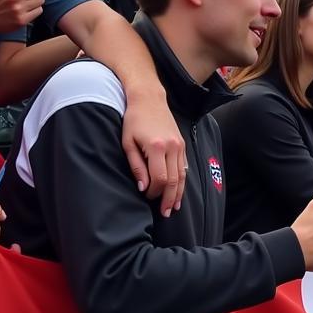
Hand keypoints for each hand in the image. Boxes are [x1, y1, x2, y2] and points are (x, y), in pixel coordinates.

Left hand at [121, 85, 186, 216]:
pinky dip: (182, 181)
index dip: (154, 192)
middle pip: (174, 181)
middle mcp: (172, 148)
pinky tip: (178, 191)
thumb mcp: (127, 142)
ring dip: (178, 194)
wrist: (149, 98)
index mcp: (157, 147)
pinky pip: (184, 167)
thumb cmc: (134, 120)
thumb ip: (136, 166)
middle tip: (165, 213)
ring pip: (182, 176)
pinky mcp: (182, 144)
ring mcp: (180, 146)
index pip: (160, 178)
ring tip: (174, 207)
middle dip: (169, 199)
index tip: (147, 196)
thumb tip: (143, 187)